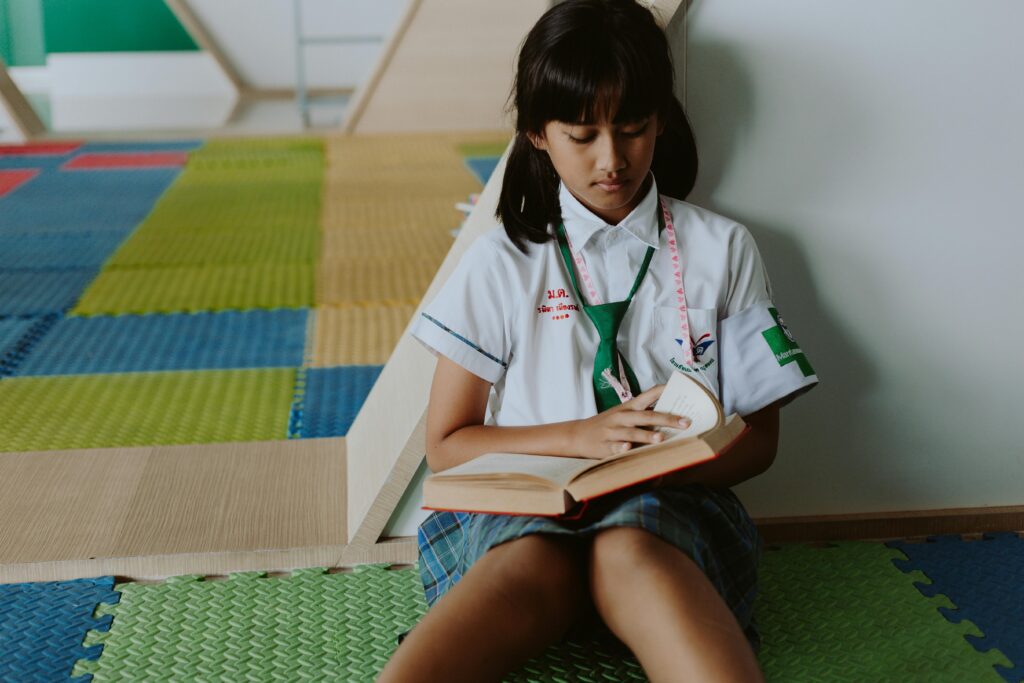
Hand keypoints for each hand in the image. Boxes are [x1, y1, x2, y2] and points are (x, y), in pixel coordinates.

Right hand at [569, 384, 691, 458]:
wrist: (578, 434)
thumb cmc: (607, 425)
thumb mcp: (623, 414)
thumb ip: (643, 413)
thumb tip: (670, 413)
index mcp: (628, 408)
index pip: (648, 395)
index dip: (664, 391)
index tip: (682, 388)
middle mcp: (622, 417)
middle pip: (646, 416)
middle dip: (667, 419)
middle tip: (684, 422)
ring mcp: (613, 431)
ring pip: (632, 432)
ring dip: (646, 435)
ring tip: (661, 438)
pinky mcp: (605, 446)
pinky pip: (615, 447)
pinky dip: (621, 447)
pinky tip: (628, 448)